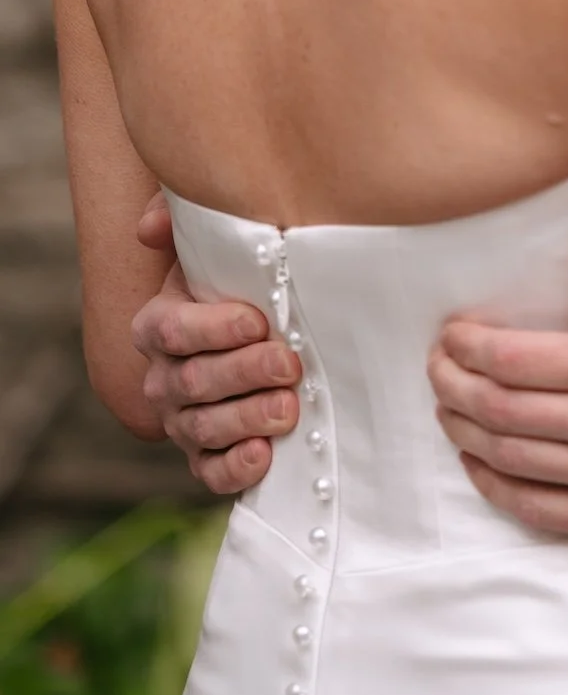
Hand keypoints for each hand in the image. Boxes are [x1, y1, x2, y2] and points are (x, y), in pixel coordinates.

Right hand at [132, 196, 300, 493]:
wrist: (268, 330)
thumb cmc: (243, 279)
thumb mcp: (218, 245)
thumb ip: (185, 222)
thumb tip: (151, 226)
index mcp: (159, 323)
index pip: (172, 330)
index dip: (213, 328)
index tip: (259, 320)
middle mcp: (164, 376)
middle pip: (192, 380)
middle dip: (243, 373)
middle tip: (289, 363)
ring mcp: (182, 420)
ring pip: (203, 428)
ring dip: (246, 419)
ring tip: (288, 408)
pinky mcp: (206, 456)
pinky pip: (210, 472)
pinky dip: (235, 469)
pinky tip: (264, 456)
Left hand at [429, 230, 567, 543]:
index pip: (515, 359)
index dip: (469, 346)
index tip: (451, 333)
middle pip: (500, 410)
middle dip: (454, 384)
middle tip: (437, 365)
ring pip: (512, 461)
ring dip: (466, 432)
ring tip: (448, 406)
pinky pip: (544, 512)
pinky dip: (499, 488)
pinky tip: (481, 465)